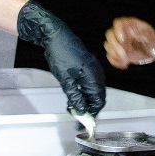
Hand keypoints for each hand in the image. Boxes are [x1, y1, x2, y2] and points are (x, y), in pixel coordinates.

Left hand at [17, 0, 105, 114]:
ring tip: (73, 104)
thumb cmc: (60, 54)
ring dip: (86, 98)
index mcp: (93, 77)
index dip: (92, 112)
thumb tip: (81, 111)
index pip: (99, 101)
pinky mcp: (88, 65)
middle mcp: (97, 73)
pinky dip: (84, 90)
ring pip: (93, 89)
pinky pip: (90, 81)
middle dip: (88, 106)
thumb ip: (75, 97)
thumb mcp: (65, 80)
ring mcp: (93, 68)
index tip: (83, 120)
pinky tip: (75, 93)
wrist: (55, 35)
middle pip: (98, 96)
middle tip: (77, 113)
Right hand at [104, 17, 154, 68]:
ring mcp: (119, 42)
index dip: (117, 30)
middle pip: (109, 34)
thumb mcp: (154, 37)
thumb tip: (135, 31)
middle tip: (124, 55)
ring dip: (114, 54)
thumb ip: (146, 33)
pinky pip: (110, 56)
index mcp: (130, 25)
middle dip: (114, 45)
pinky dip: (114, 62)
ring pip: (108, 45)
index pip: (118, 23)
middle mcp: (121, 32)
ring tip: (125, 62)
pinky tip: (124, 65)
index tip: (122, 40)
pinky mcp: (118, 52)